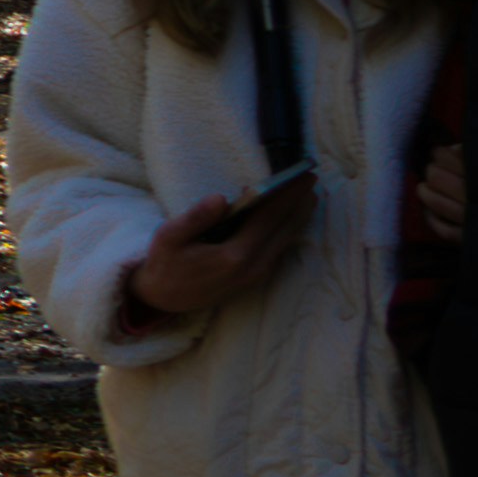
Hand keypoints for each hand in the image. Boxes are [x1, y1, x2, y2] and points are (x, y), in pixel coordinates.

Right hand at [119, 180, 316, 331]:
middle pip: (284, 228)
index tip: (301, 176)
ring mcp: (258, 274)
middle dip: (300, 203)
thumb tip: (221, 198)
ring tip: (310, 196)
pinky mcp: (256, 277)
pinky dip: (289, 230)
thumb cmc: (165, 264)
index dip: (287, 195)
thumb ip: (196, 217)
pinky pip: (280, 249)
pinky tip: (292, 220)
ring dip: (299, 217)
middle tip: (312, 179)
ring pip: (286, 240)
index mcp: (234, 255)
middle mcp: (253, 266)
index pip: (267, 218)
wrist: (165, 300)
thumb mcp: (168, 237)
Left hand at [419, 139, 473, 246]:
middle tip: (432, 170)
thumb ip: (474, 156)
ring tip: (423, 187)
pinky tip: (429, 210)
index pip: (450, 160)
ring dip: (425, 192)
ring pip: (436, 203)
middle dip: (432, 171)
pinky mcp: (469, 239)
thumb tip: (451, 150)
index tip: (439, 154)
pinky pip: (442, 229)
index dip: (440, 154)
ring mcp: (472, 220)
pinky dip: (431, 218)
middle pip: (438, 178)